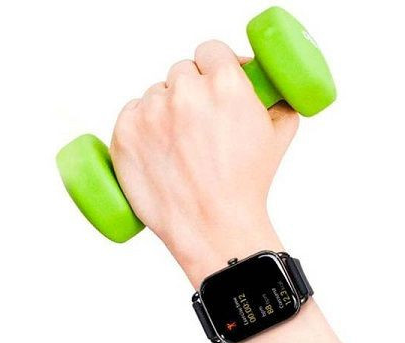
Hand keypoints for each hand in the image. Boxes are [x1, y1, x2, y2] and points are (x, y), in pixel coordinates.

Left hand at [109, 40, 297, 287]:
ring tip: (178, 147)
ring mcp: (151, 113)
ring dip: (164, 111)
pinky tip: (156, 150)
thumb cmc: (247, 189)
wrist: (214, 229)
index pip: (211, 51)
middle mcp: (185, 92)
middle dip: (190, 93)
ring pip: (155, 95)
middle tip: (198, 125)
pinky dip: (140, 127)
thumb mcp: (278, 139)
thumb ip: (279, 104)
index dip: (213, 67)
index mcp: (225, 84)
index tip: (212, 82)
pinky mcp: (125, 134)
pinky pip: (130, 114)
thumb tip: (275, 90)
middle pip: (181, 73)